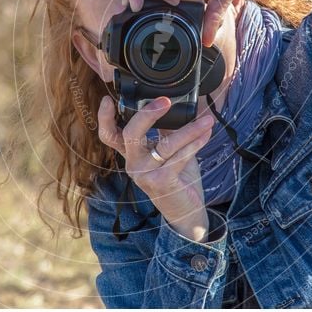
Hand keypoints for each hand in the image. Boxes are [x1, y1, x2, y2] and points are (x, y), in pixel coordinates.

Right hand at [97, 95, 213, 241]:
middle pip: (130, 134)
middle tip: (166, 101)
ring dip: (189, 129)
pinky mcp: (161, 182)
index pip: (109, 136)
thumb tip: (174, 107)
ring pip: (165, 144)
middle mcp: (133, 164)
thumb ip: (165, 132)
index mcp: (132, 154)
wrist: (185, 212)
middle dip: (147, 114)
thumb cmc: (177, 178)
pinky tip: (206, 134)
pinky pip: (180, 157)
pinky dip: (196, 143)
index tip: (108, 99)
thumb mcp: (167, 152)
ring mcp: (145, 174)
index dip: (105, 118)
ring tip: (206, 120)